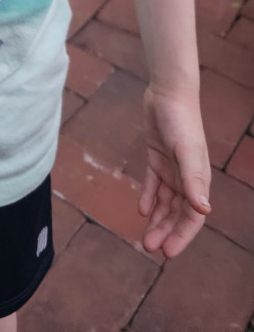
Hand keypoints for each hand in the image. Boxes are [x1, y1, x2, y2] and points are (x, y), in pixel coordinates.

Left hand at [139, 86, 211, 256]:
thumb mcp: (186, 151)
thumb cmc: (181, 121)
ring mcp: (172, 168)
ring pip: (165, 202)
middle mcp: (186, 177)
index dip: (182, 236)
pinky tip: (142, 210)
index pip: (192, 217)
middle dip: (166, 232)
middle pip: (177, 213)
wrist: (168, 93)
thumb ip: (193, 180)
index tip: (168, 253)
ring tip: (145, 238)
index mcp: (198, 180)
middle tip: (149, 248)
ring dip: (157, 220)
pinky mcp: (157, 158)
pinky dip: (149, 198)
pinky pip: (154, 184)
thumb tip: (203, 210)